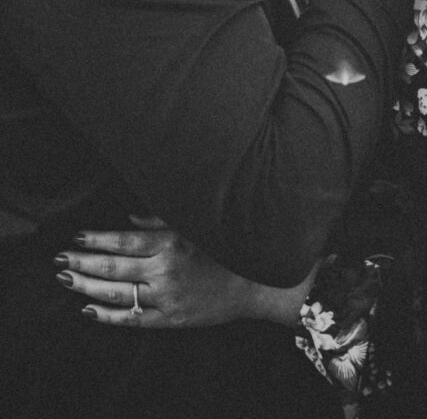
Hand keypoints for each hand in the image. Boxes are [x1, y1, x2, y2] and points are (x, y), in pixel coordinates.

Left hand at [54, 216, 315, 328]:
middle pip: (114, 266)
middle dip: (83, 262)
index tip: (76, 237)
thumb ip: (160, 220)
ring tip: (68, 280)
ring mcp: (166, 296)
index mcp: (171, 241)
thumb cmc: (223, 248)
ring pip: (118, 293)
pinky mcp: (170, 319)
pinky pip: (132, 320)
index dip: (97, 239)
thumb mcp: (194, 225)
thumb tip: (129, 218)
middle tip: (59, 260)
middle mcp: (165, 268)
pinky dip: (108, 316)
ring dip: (88, 286)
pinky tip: (89, 309)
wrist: (253, 282)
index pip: (124, 240)